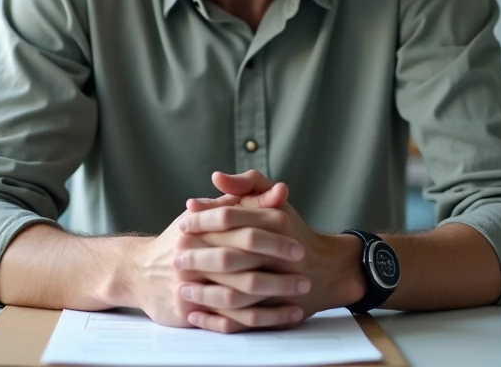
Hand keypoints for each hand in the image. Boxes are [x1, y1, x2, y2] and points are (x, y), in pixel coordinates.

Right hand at [130, 206, 308, 330]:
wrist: (138, 272)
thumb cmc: (181, 241)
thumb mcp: (205, 216)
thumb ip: (242, 201)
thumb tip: (280, 190)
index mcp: (198, 227)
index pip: (239, 224)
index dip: (269, 230)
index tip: (297, 237)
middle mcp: (192, 254)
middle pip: (240, 258)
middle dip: (274, 262)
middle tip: (303, 265)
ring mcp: (190, 285)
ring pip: (238, 293)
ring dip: (273, 294)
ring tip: (301, 294)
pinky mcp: (190, 312)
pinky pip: (232, 319)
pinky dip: (262, 320)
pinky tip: (285, 316)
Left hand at [178, 171, 365, 331]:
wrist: (324, 270)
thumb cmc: (290, 231)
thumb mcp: (273, 201)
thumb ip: (246, 184)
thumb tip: (216, 178)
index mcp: (275, 221)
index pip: (230, 218)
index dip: (202, 220)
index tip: (182, 224)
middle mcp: (279, 254)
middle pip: (230, 257)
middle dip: (198, 259)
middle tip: (175, 260)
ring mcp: (279, 286)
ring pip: (234, 294)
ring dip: (204, 294)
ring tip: (182, 289)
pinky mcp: (276, 312)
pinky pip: (242, 322)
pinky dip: (216, 321)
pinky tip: (196, 315)